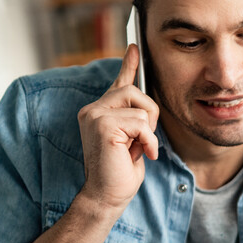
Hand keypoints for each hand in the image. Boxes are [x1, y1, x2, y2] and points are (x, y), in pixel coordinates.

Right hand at [77, 44, 160, 212]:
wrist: (107, 196)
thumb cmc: (121, 172)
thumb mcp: (133, 139)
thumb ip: (136, 119)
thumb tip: (146, 102)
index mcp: (100, 111)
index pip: (118, 83)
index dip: (128, 64)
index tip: (135, 46)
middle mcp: (93, 109)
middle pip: (135, 91)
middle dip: (150, 115)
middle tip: (144, 140)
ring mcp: (94, 115)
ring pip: (141, 106)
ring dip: (148, 131)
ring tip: (138, 149)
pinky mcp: (102, 124)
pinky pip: (141, 122)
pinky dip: (148, 141)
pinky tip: (141, 154)